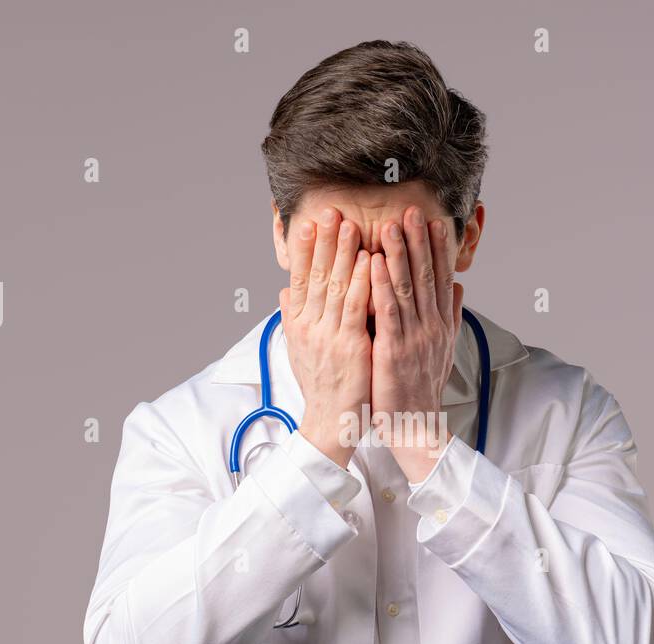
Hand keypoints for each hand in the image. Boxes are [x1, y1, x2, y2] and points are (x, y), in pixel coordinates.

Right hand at [281, 206, 371, 467]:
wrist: (330, 423)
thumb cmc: (322, 386)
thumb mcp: (301, 349)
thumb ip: (293, 316)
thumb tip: (284, 289)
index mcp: (298, 324)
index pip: (300, 277)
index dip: (304, 248)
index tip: (310, 221)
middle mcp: (308, 327)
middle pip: (316, 275)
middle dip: (324, 241)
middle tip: (331, 210)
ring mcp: (328, 336)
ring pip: (336, 286)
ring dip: (343, 253)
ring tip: (351, 224)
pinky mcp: (350, 347)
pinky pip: (356, 309)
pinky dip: (362, 283)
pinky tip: (369, 261)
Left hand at [370, 204, 463, 482]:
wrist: (416, 427)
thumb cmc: (421, 390)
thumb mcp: (442, 350)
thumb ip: (450, 316)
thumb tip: (460, 286)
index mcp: (441, 326)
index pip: (442, 278)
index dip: (438, 248)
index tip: (435, 220)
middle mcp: (431, 327)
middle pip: (426, 275)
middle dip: (419, 240)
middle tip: (412, 209)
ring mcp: (414, 338)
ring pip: (407, 287)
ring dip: (400, 253)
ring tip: (392, 223)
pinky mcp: (393, 350)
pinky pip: (388, 311)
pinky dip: (383, 285)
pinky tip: (377, 262)